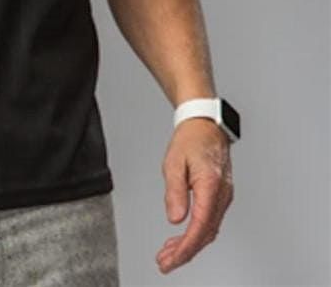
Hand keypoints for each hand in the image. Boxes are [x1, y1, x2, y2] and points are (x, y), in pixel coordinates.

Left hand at [156, 118, 233, 273]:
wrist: (206, 125)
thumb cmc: (190, 139)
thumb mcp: (174, 162)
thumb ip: (175, 191)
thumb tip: (175, 219)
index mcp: (211, 186)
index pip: (200, 226)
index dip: (186, 247)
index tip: (171, 259)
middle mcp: (222, 194)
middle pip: (206, 234)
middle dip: (185, 253)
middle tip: (165, 263)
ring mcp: (223, 196)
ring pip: (209, 230)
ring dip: (190, 245)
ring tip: (168, 254)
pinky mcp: (220, 196)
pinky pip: (210, 220)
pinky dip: (196, 234)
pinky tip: (181, 238)